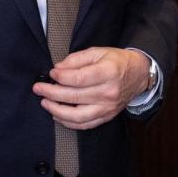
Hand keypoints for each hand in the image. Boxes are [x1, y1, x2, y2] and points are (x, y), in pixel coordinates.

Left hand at [33, 47, 153, 129]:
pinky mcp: (107, 117)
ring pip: (77, 116)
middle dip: (51, 93)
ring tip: (45, 103)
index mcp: (108, 73)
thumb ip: (76, 59)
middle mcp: (108, 92)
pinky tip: (57, 114)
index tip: (51, 73)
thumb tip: (58, 69)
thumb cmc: (117, 61)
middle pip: (74, 96)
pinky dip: (68, 122)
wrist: (138, 75)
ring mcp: (107, 108)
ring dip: (56, 110)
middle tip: (39, 88)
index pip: (78, 79)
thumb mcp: (98, 52)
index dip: (60, 77)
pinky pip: (84, 125)